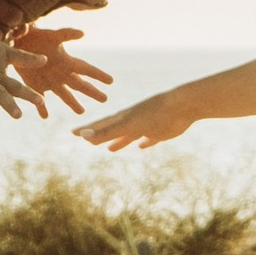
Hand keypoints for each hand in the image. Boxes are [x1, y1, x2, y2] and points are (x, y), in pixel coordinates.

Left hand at [5, 21, 113, 119]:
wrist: (19, 39)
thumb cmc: (37, 35)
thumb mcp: (52, 35)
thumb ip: (66, 34)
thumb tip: (82, 33)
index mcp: (67, 61)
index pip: (86, 69)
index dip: (98, 75)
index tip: (111, 81)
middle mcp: (61, 73)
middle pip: (80, 85)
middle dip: (92, 92)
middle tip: (105, 99)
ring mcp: (49, 81)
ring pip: (64, 95)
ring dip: (72, 103)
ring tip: (81, 111)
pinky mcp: (35, 85)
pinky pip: (40, 100)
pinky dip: (41, 108)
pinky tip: (45, 117)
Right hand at [78, 79, 209, 151]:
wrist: (182, 105)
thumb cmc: (154, 114)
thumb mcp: (127, 126)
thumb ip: (107, 132)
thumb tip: (84, 136)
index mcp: (123, 118)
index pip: (100, 125)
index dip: (86, 130)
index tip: (73, 132)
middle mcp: (132, 120)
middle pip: (112, 129)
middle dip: (99, 135)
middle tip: (86, 139)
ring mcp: (146, 125)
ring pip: (129, 135)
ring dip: (120, 142)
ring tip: (111, 149)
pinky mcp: (161, 131)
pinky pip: (150, 138)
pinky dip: (145, 142)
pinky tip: (141, 146)